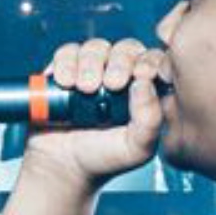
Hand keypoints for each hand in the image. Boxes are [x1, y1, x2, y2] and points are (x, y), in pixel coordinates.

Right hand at [23, 38, 164, 186]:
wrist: (62, 167)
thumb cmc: (104, 159)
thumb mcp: (137, 147)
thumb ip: (150, 119)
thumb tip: (144, 82)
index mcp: (143, 92)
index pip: (153, 61)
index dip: (148, 61)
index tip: (140, 75)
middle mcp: (119, 77)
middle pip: (125, 48)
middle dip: (119, 62)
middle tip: (110, 84)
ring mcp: (91, 72)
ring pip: (96, 47)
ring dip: (90, 62)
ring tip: (83, 87)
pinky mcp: (65, 72)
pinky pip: (66, 52)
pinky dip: (65, 62)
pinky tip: (65, 82)